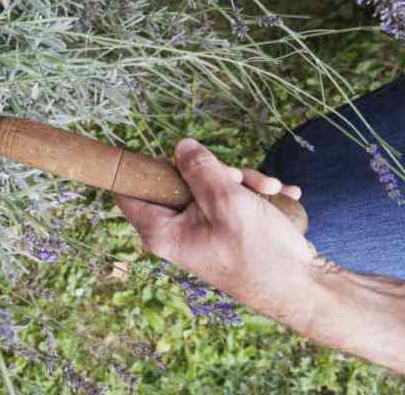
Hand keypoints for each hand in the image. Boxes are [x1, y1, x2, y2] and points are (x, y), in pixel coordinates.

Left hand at [116, 138, 318, 324]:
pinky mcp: (223, 228)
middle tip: (240, 179)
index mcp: (161, 232)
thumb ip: (200, 170)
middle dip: (215, 171)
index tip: (170, 152)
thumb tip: (180, 145)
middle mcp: (176, 231)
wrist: (304, 287)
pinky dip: (254, 192)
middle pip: (178, 180)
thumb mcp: (228, 202)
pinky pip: (229, 197)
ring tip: (269, 188)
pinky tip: (280, 194)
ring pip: (209, 185)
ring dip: (242, 181)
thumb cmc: (262, 252)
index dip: (143, 166)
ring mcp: (200, 229)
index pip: (128, 191)